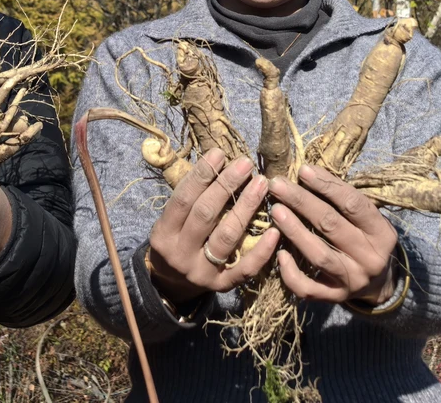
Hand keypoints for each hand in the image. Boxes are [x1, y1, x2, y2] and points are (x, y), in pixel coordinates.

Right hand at [147, 148, 279, 304]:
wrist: (171, 285)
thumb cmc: (174, 241)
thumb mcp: (170, 221)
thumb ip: (189, 199)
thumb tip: (216, 162)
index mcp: (164, 234)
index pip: (183, 199)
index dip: (201, 175)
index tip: (219, 153)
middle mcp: (181, 254)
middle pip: (206, 214)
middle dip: (226, 185)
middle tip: (245, 163)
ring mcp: (203, 273)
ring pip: (227, 237)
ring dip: (246, 207)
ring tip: (260, 183)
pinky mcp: (222, 287)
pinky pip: (245, 269)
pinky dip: (262, 250)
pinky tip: (275, 231)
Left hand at [268, 165, 398, 305]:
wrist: (379, 283)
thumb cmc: (366, 237)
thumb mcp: (366, 217)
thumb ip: (342, 197)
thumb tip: (307, 171)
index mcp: (382, 234)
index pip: (353, 204)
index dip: (327, 185)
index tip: (303, 170)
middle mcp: (369, 259)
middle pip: (331, 226)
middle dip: (302, 202)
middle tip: (277, 184)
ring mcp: (352, 281)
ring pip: (319, 255)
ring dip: (295, 231)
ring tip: (275, 210)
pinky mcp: (334, 298)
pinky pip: (309, 288)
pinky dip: (292, 273)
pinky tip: (279, 254)